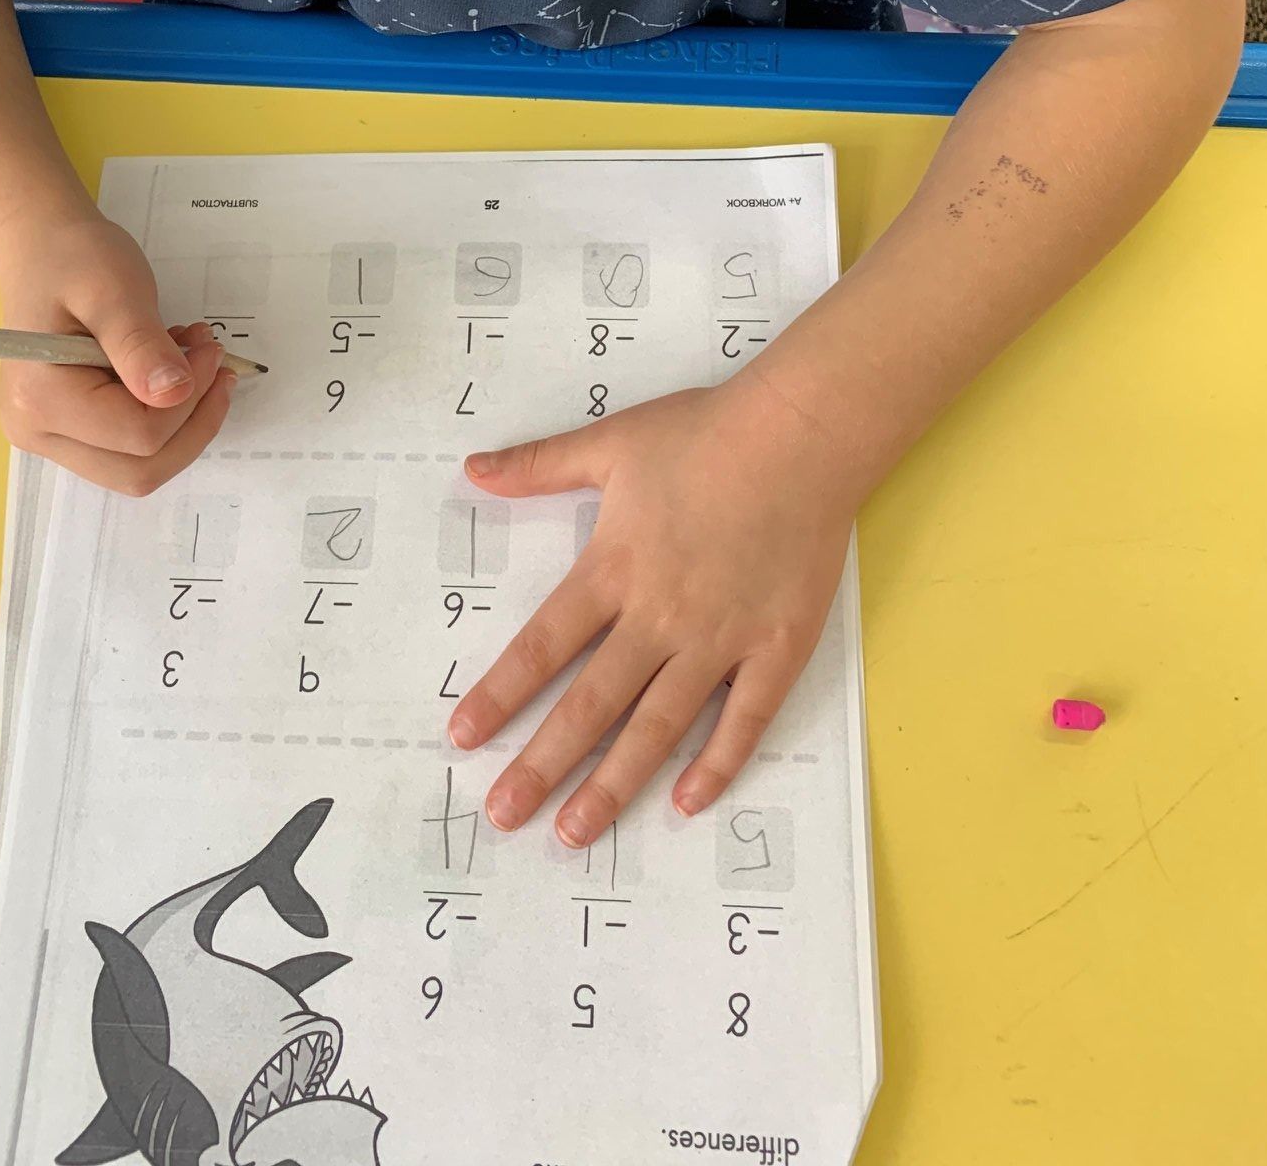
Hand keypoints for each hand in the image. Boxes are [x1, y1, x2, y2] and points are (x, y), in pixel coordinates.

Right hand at [0, 212, 234, 493]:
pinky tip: (169, 370)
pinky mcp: (68, 433)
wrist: (40, 246)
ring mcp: (50, 439)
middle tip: (214, 362)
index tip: (209, 349)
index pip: (139, 435)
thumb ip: (141, 344)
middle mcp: (37, 432)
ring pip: (139, 469)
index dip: (190, 398)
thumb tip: (174, 393)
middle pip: (140, 470)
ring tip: (192, 360)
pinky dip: (163, 419)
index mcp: (40, 400)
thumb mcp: (113, 289)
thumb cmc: (72, 258)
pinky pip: (129, 450)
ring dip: (183, 423)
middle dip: (193, 422)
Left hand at [449, 369, 856, 845]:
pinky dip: (718, 764)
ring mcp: (721, 639)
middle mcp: (660, 616)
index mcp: (614, 569)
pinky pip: (744, 719)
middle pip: (591, 704)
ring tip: (574, 832)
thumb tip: (472, 470)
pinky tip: (688, 803)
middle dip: (543, 764)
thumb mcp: (610, 441)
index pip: (543, 646)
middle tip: (504, 815)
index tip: (464, 738)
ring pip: (658, 727)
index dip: (501, 694)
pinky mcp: (777, 647)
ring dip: (614, 783)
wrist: (802, 433)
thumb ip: (539, 465)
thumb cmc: (705, 433)